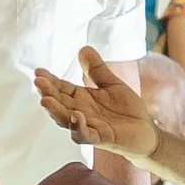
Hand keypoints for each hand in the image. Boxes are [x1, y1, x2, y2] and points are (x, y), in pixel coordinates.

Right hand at [36, 47, 157, 160]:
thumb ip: (96, 69)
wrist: (146, 131)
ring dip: (55, 111)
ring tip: (46, 100)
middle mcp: (79, 112)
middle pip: (58, 103)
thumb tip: (84, 48)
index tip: (38, 71)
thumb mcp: (111, 84)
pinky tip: (76, 116)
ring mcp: (87, 126)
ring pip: (65, 120)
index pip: (60, 89)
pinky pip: (85, 135)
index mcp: (80, 99)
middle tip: (38, 82)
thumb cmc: (126, 109)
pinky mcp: (100, 137)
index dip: (49, 81)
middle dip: (47, 93)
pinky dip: (78, 127)